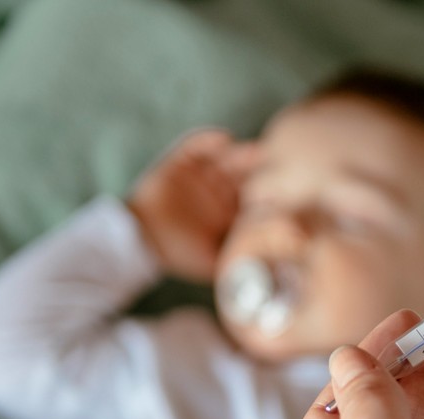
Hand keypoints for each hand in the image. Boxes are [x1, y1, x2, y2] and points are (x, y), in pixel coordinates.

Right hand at [126, 129, 260, 281]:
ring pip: (226, 158)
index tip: (284, 192)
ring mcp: (201, 174)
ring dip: (240, 153)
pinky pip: (195, 146)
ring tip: (253, 152)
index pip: (256, 196)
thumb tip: (268, 272)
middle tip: (275, 166)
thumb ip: (235, 262)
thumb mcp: (213, 263)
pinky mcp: (180, 161)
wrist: (139, 241)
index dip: (270, 192)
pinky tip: (223, 139)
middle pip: (245, 172)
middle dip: (259, 168)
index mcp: (230, 211)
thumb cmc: (178, 254)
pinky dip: (208, 140)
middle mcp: (219, 189)